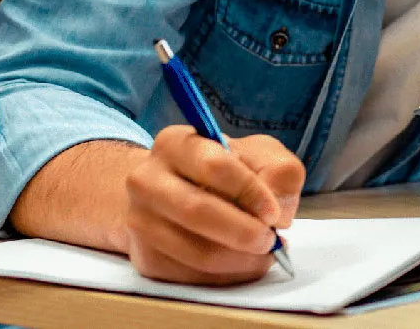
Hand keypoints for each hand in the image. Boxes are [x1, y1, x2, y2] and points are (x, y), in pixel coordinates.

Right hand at [125, 126, 304, 284]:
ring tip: (263, 253)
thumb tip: (278, 212)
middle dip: (244, 231)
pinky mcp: (146, 258)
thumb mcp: (257, 154)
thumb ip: (278, 171)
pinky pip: (192, 277)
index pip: (214, 165)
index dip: (250, 192)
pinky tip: (242, 262)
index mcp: (175, 143)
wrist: (174, 194)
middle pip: (197, 211)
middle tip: (270, 240)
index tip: (273, 212)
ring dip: (240, 259)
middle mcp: (147, 180)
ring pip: (196, 252)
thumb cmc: (224, 171)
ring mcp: (140, 222)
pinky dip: (227, 275)